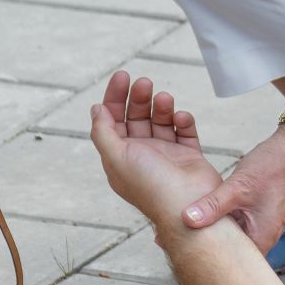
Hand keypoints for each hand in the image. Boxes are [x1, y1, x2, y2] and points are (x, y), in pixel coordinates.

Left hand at [88, 71, 223, 231]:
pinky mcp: (189, 156)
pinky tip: (181, 117)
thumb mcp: (116, 157)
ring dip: (161, 107)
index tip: (122, 77)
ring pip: (161, 121)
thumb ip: (103, 132)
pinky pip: (185, 131)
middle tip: (144, 82)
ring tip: (165, 98)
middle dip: (138, 98)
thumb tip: (96, 109)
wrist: (188, 206)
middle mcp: (141, 155)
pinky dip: (183, 121)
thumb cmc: (151, 186)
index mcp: (120, 157)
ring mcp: (166, 155)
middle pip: (136, 117)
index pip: (112, 121)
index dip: (114, 98)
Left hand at [181, 121, 284, 252]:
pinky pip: (230, 221)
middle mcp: (261, 235)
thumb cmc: (275, 167)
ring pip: (227, 235)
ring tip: (175, 230)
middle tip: (169, 243)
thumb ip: (213, 204)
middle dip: (201, 247)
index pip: (231, 263)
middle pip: (227, 251)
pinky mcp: (254, 212)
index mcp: (261, 238)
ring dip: (207, 231)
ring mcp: (258, 224)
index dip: (205, 262)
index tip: (179, 259)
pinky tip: (195, 212)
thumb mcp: (239, 186)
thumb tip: (186, 220)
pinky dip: (215, 218)